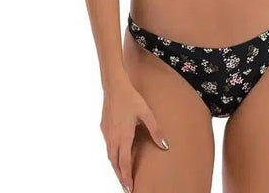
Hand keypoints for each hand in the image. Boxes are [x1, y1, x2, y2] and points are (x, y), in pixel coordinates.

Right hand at [100, 77, 169, 191]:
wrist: (114, 86)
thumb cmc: (131, 98)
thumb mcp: (146, 113)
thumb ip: (155, 130)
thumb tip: (165, 145)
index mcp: (123, 136)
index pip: (124, 163)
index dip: (127, 177)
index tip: (130, 188)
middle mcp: (112, 137)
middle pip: (114, 163)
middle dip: (120, 176)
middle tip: (126, 187)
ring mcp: (107, 132)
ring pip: (110, 155)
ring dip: (115, 166)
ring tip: (122, 175)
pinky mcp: (104, 127)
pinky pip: (107, 146)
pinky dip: (112, 155)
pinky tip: (116, 154)